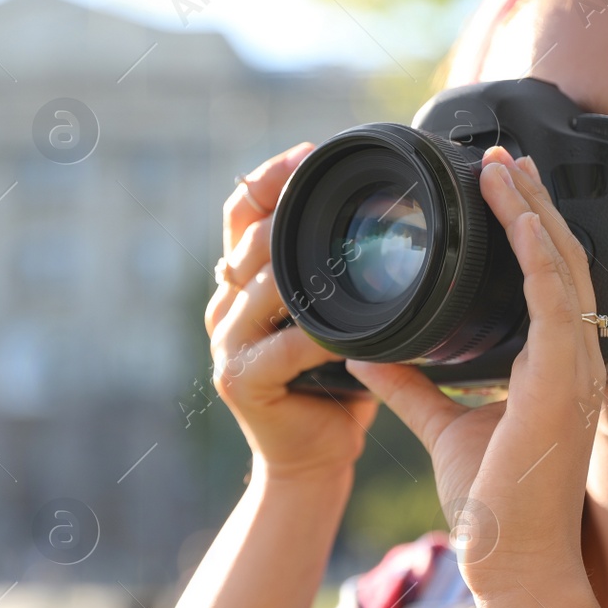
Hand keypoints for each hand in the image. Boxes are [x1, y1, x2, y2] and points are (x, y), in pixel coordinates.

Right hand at [206, 144, 379, 480]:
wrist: (313, 455)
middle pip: (249, 242)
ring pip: (262, 288)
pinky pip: (280, 348)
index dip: (268, 178)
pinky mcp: (239, 380)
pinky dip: (313, 337)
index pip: (242, 213)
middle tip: (332, 196)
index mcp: (244, 282)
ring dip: (303, 271)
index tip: (306, 153)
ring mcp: (227, 343)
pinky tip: (340, 330)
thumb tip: (381, 215)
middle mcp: (226, 306)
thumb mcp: (334, 315)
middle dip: (287, 213)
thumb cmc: (333, 383)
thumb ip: (334, 272)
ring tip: (343, 257)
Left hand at [347, 146, 602, 593]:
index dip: (529, 227)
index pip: (549, 279)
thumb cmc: (492, 504)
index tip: (499, 186)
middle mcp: (574, 359)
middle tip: (503, 155)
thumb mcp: (445, 429)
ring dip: (532, 210)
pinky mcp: (563, 379)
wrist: (512, 561)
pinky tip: (516, 212)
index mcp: (553, 366)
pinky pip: (553, 296)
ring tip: (504, 164)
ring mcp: (576, 366)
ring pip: (562, 265)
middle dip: (533, 202)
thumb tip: (369, 353)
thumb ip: (413, 387)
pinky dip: (536, 249)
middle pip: (562, 259)